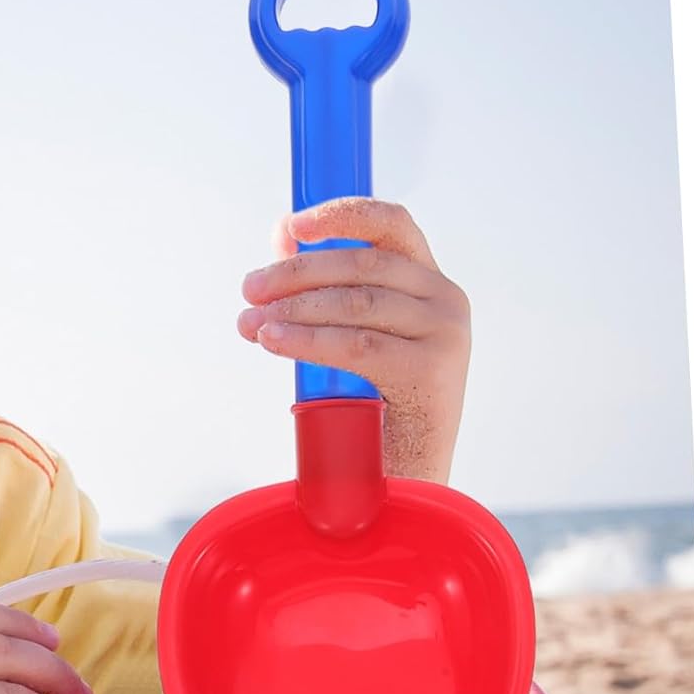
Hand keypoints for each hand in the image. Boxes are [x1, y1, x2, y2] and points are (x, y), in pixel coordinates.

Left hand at [236, 197, 470, 482]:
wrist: (406, 480)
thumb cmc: (374, 406)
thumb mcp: (351, 334)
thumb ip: (326, 285)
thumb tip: (283, 233)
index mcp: (428, 282)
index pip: (392, 224)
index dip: (342, 213)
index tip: (291, 223)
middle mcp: (445, 300)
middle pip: (361, 264)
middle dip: (294, 274)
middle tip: (248, 289)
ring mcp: (445, 334)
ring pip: (355, 303)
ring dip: (292, 309)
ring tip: (250, 322)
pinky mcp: (431, 372)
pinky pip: (356, 345)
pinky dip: (307, 340)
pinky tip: (272, 342)